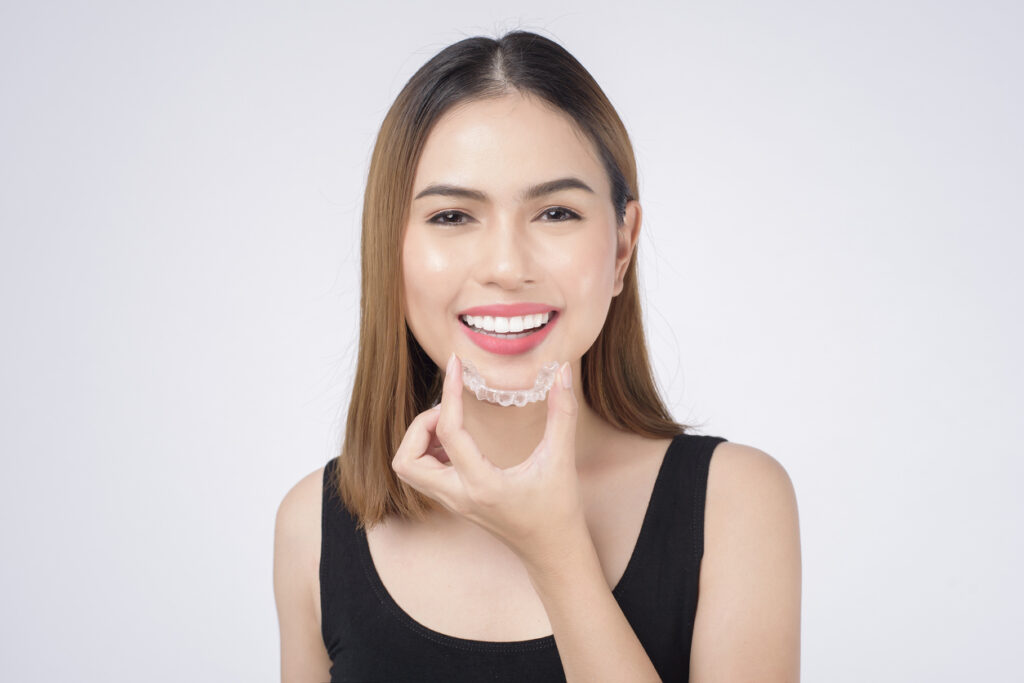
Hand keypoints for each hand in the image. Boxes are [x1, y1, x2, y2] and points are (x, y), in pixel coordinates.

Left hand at [391, 353, 585, 566]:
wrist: (553, 552)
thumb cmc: (558, 510)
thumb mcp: (561, 459)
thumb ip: (563, 413)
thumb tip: (561, 371)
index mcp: (482, 484)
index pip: (449, 432)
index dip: (449, 393)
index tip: (456, 366)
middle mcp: (459, 496)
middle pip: (406, 460)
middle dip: (420, 427)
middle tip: (450, 410)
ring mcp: (453, 503)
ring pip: (407, 470)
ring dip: (419, 441)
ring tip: (452, 424)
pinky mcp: (454, 503)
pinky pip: (421, 475)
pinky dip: (427, 452)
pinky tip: (457, 441)